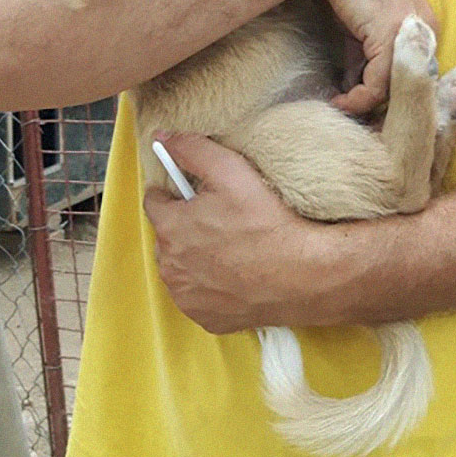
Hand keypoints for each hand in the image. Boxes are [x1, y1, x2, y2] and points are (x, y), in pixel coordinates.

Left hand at [142, 134, 324, 332]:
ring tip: (230, 246)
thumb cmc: (265, 222)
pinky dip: (209, 285)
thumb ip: (192, 149)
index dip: (175, 193)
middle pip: (167, 235)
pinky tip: (234, 273)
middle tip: (221, 218)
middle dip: (185, 225)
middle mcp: (169, 266)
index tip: (197, 193)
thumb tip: (162, 138)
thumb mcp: (231, 171)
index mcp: (170, 228)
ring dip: (194, 256)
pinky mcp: (204, 318)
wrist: (300, 275)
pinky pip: (198, 295)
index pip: (155, 202)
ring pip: (180, 267)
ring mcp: (186, 296)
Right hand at [314, 0, 437, 115]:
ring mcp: (412, 34)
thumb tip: (354, 87)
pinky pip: (377, 86)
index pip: (414, 72)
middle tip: (355, 117)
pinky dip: (357, 100)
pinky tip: (338, 100)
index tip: (361, 104)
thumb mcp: (359, 22)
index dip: (389, 93)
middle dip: (383, 105)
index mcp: (424, 25)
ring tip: (342, 109)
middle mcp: (427, 30)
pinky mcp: (391, 37)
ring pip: (396, 90)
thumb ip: (363, 53)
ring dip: (368, 106)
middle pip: (411, 84)